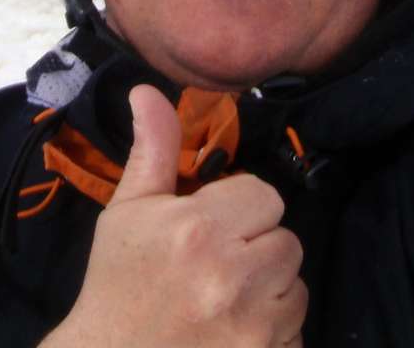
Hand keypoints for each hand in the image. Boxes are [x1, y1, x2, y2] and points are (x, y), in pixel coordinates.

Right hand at [41, 84, 305, 346]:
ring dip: (269, 292)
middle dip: (257, 249)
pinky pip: (295, 334)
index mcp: (199, 229)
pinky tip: (233, 333)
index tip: (210, 229)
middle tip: (215, 267)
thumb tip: (147, 90)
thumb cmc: (117, 282)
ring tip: (224, 300)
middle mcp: (233, 276)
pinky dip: (273, 333)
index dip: (239, 210)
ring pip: (295, 287)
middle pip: (286, 241)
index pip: (264, 196)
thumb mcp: (128, 211)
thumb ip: (154, 149)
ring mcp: (253, 327)